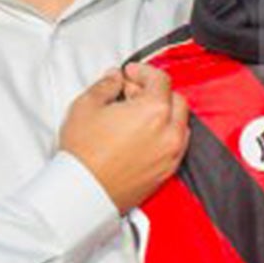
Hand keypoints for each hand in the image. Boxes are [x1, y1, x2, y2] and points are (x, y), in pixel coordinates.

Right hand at [59, 64, 191, 213]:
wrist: (84, 191)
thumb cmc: (84, 154)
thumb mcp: (86, 106)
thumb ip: (105, 85)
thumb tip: (114, 79)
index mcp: (154, 111)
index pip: (161, 80)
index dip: (144, 71)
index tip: (130, 73)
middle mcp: (169, 132)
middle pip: (175, 100)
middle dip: (155, 92)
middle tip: (131, 93)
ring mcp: (170, 154)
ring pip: (180, 123)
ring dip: (164, 114)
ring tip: (137, 116)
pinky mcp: (166, 172)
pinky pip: (176, 145)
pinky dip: (165, 135)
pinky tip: (143, 136)